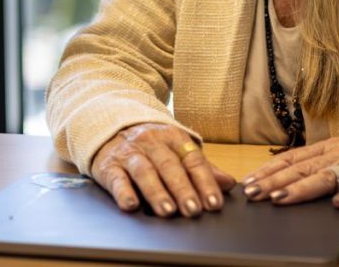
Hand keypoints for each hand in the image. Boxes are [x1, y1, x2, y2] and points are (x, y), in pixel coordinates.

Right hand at [90, 123, 235, 217]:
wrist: (111, 127)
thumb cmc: (151, 145)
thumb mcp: (177, 150)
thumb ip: (202, 168)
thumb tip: (229, 184)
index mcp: (174, 138)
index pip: (193, 160)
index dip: (205, 182)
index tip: (214, 203)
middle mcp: (152, 143)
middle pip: (170, 166)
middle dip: (183, 189)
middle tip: (193, 210)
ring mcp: (130, 153)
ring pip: (145, 171)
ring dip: (157, 192)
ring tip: (167, 211)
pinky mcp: (108, 165)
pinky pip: (116, 178)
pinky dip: (123, 192)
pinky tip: (131, 205)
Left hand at [240, 134, 338, 207]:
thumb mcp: (338, 154)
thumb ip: (314, 166)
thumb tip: (279, 183)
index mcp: (326, 149)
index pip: (291, 159)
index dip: (268, 170)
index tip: (247, 183)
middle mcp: (338, 154)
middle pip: (302, 168)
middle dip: (275, 181)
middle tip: (254, 194)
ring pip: (327, 176)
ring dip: (303, 188)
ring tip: (282, 198)